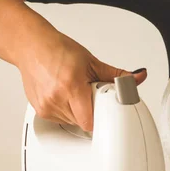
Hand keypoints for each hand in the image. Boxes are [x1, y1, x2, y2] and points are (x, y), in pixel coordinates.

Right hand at [17, 24, 146, 131]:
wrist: (31, 47)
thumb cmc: (58, 51)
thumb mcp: (91, 61)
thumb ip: (116, 74)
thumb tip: (137, 78)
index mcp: (71, 86)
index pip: (91, 121)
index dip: (101, 117)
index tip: (106, 112)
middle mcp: (56, 98)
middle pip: (83, 122)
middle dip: (91, 111)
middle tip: (88, 94)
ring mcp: (46, 107)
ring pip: (72, 123)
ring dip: (78, 113)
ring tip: (74, 92)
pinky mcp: (40, 111)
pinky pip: (61, 120)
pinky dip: (66, 112)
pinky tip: (63, 95)